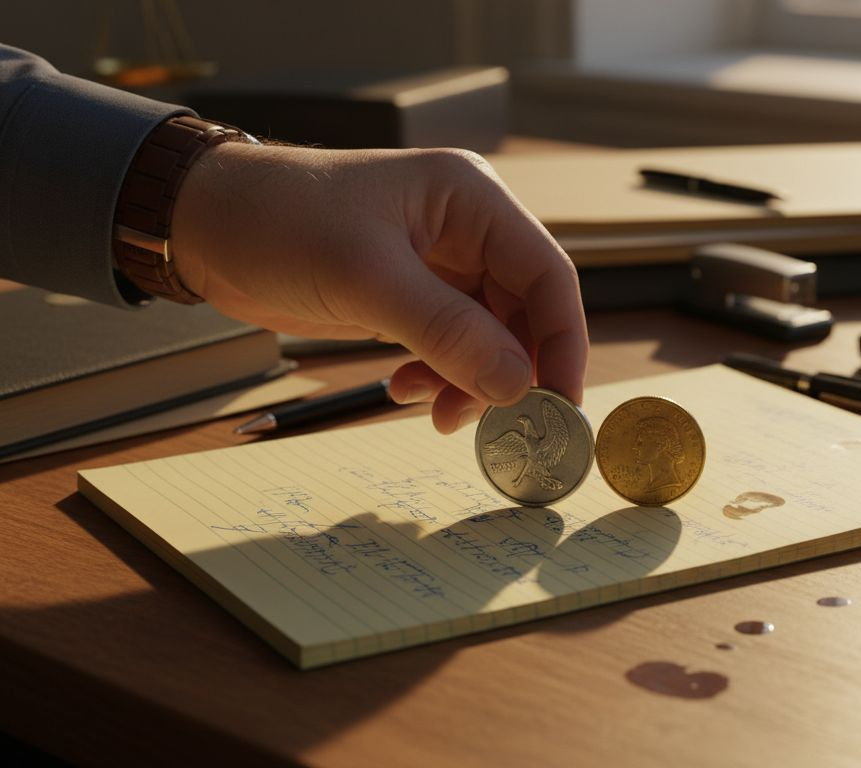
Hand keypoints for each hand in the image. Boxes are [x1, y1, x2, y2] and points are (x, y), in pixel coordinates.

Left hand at [170, 142, 587, 432]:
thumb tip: (515, 386)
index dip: (562, 342)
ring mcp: (439, 263)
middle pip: (524, 312)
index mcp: (472, 199)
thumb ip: (448, 332)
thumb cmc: (279, 222)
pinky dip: (439, 376)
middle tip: (495, 424)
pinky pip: (451, 344)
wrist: (201, 224)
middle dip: (510, 371)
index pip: (547, 273)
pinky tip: (406, 391)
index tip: (557, 403)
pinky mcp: (410, 294)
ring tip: (439, 414)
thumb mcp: (366, 278)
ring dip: (472, 381)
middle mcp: (466, 228)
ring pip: (489, 336)